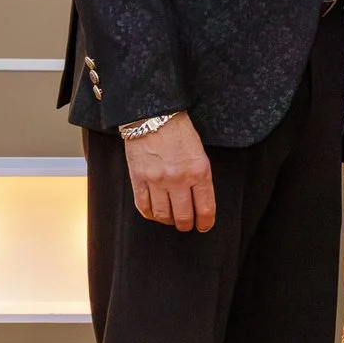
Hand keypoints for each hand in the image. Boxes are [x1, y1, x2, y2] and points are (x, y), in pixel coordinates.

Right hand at [125, 115, 215, 231]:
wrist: (154, 116)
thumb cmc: (179, 131)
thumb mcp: (199, 152)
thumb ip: (199, 175)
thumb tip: (198, 198)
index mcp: (199, 171)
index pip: (205, 206)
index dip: (205, 221)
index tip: (203, 226)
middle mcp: (179, 179)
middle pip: (183, 215)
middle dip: (186, 224)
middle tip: (186, 226)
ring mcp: (157, 181)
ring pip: (163, 214)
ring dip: (168, 221)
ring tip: (171, 220)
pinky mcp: (139, 179)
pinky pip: (143, 206)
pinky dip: (150, 214)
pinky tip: (154, 214)